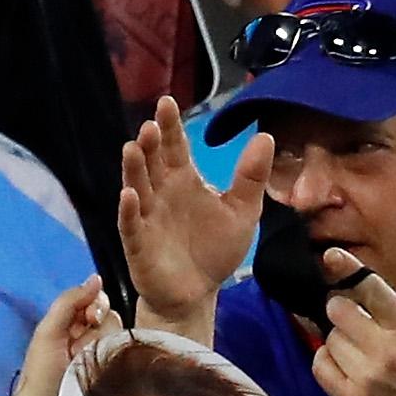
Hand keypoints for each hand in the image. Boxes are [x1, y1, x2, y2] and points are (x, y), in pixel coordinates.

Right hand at [116, 96, 265, 335]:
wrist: (199, 293)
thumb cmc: (215, 250)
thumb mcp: (242, 210)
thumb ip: (250, 176)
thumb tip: (265, 136)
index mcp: (183, 182)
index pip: (174, 148)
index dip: (170, 127)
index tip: (167, 103)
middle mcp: (161, 194)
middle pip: (153, 163)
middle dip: (150, 143)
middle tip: (152, 124)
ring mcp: (147, 218)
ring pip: (137, 187)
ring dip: (134, 169)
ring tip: (134, 148)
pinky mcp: (139, 245)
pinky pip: (132, 225)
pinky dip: (130, 211)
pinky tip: (130, 195)